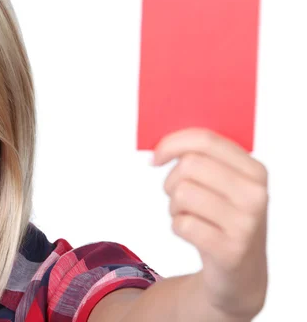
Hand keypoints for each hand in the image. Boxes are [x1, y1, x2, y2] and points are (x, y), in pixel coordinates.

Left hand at [153, 128, 267, 318]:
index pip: (206, 140)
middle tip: (175, 195)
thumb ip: (201, 158)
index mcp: (254, 170)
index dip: (173, 143)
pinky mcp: (230, 249)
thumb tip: (160, 146)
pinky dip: (177, 227)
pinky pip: (182, 224)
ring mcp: (246, 223)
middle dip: (171, 180)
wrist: (239, 270)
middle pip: (189, 165)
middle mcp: (255, 194)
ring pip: (182, 194)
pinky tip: (194, 233)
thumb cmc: (222, 216)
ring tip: (188, 215)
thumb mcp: (223, 184)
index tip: (156, 156)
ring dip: (174, 206)